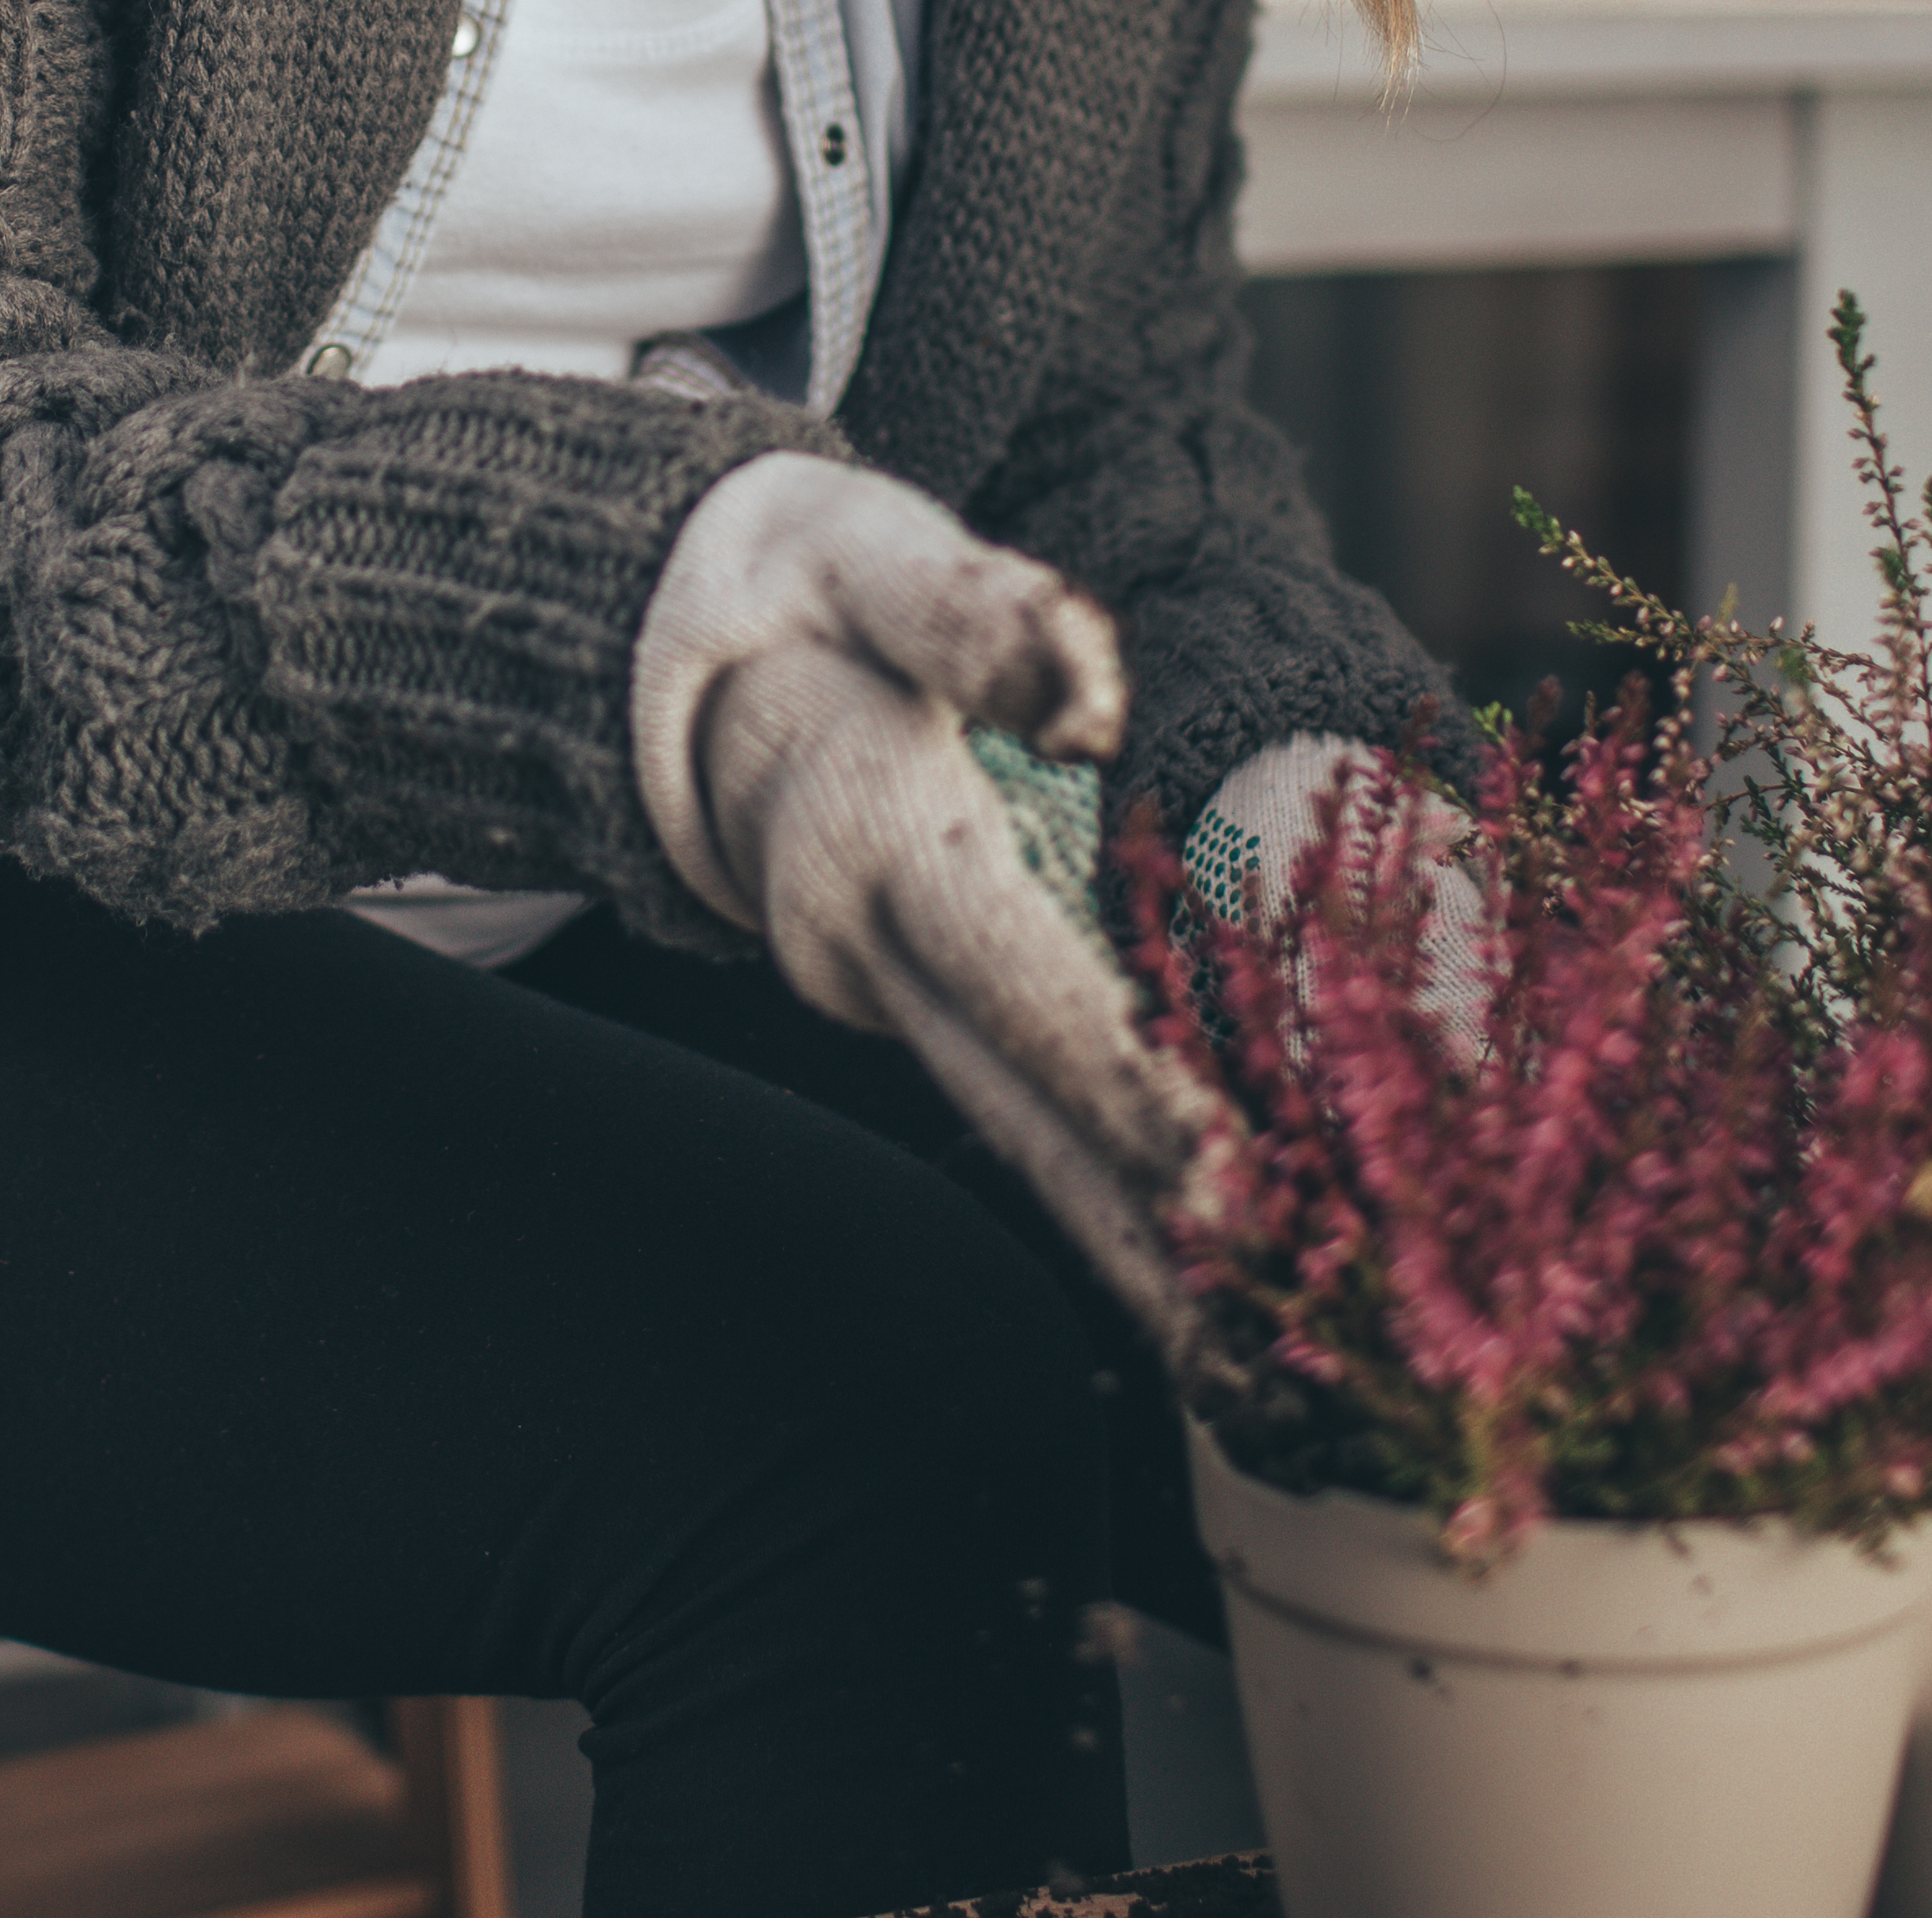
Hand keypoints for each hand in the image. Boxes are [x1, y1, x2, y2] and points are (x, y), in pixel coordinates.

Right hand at [631, 458, 1196, 1329]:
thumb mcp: (864, 551)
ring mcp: (884, 993)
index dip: (1123, 1080)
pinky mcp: (916, 1001)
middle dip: (1145, 1241)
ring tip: (1260, 1379)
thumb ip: (973, 609)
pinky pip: (1021, 1112)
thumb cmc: (793, 584)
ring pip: (1023, 1139)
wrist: (656, 649)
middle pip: (1023, 1113)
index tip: (1231, 1179)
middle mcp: (864, 950)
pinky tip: (1200, 1290)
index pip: (1016, 983)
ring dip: (1136, 1262)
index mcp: (869, 841)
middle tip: (1276, 1362)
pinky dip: (1109, 1203)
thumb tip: (1092, 695)